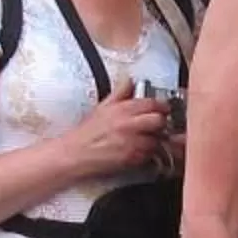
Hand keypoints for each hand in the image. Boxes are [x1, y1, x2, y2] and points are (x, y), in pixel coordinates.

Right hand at [61, 81, 175, 180]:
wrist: (75, 154)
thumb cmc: (87, 133)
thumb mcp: (102, 107)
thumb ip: (119, 92)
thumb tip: (129, 79)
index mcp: (122, 108)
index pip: (152, 103)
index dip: (161, 106)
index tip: (162, 109)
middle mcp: (128, 123)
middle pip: (159, 120)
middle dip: (160, 123)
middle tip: (155, 126)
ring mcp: (131, 142)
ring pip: (157, 139)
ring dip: (154, 140)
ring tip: (144, 140)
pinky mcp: (132, 158)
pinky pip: (149, 154)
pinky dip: (147, 153)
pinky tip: (137, 151)